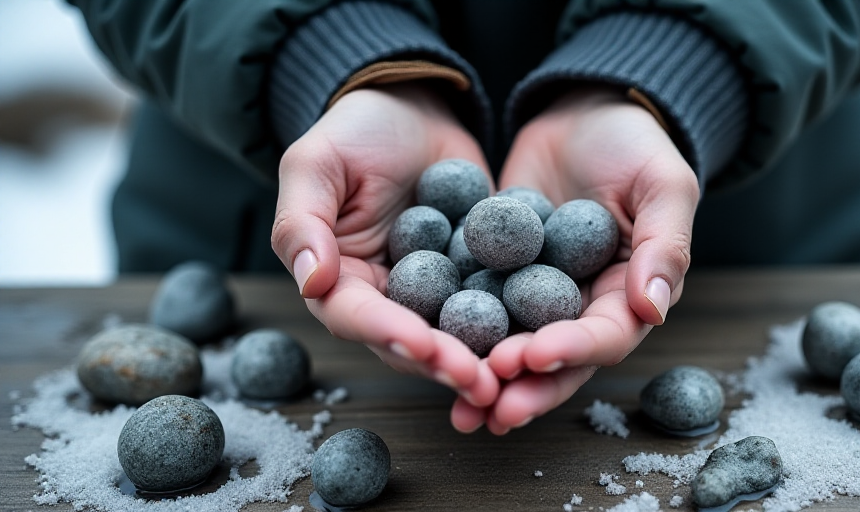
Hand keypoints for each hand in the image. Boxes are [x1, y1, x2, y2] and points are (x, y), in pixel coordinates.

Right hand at [272, 83, 498, 409]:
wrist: (413, 109)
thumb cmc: (354, 131)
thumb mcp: (315, 163)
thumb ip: (303, 222)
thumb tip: (310, 281)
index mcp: (339, 280)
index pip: (357, 317)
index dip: (388, 334)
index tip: (422, 346)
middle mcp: (388, 297)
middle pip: (411, 342)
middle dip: (445, 363)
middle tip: (481, 380)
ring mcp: (436, 292)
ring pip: (457, 335)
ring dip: (484, 358)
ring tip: (514, 372)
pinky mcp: (478, 277)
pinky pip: (498, 304)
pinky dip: (518, 323)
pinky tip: (546, 335)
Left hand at [450, 87, 699, 433]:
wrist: (584, 113)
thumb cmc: (635, 145)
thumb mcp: (662, 184)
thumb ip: (664, 244)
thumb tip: (653, 309)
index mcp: (628, 294)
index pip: (605, 336)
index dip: (572, 351)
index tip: (535, 354)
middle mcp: (580, 305)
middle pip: (555, 361)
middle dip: (524, 387)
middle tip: (490, 406)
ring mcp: (535, 294)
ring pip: (512, 348)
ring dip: (487, 380)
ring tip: (459, 405)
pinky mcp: (497, 275)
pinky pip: (475, 309)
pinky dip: (455, 334)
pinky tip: (425, 351)